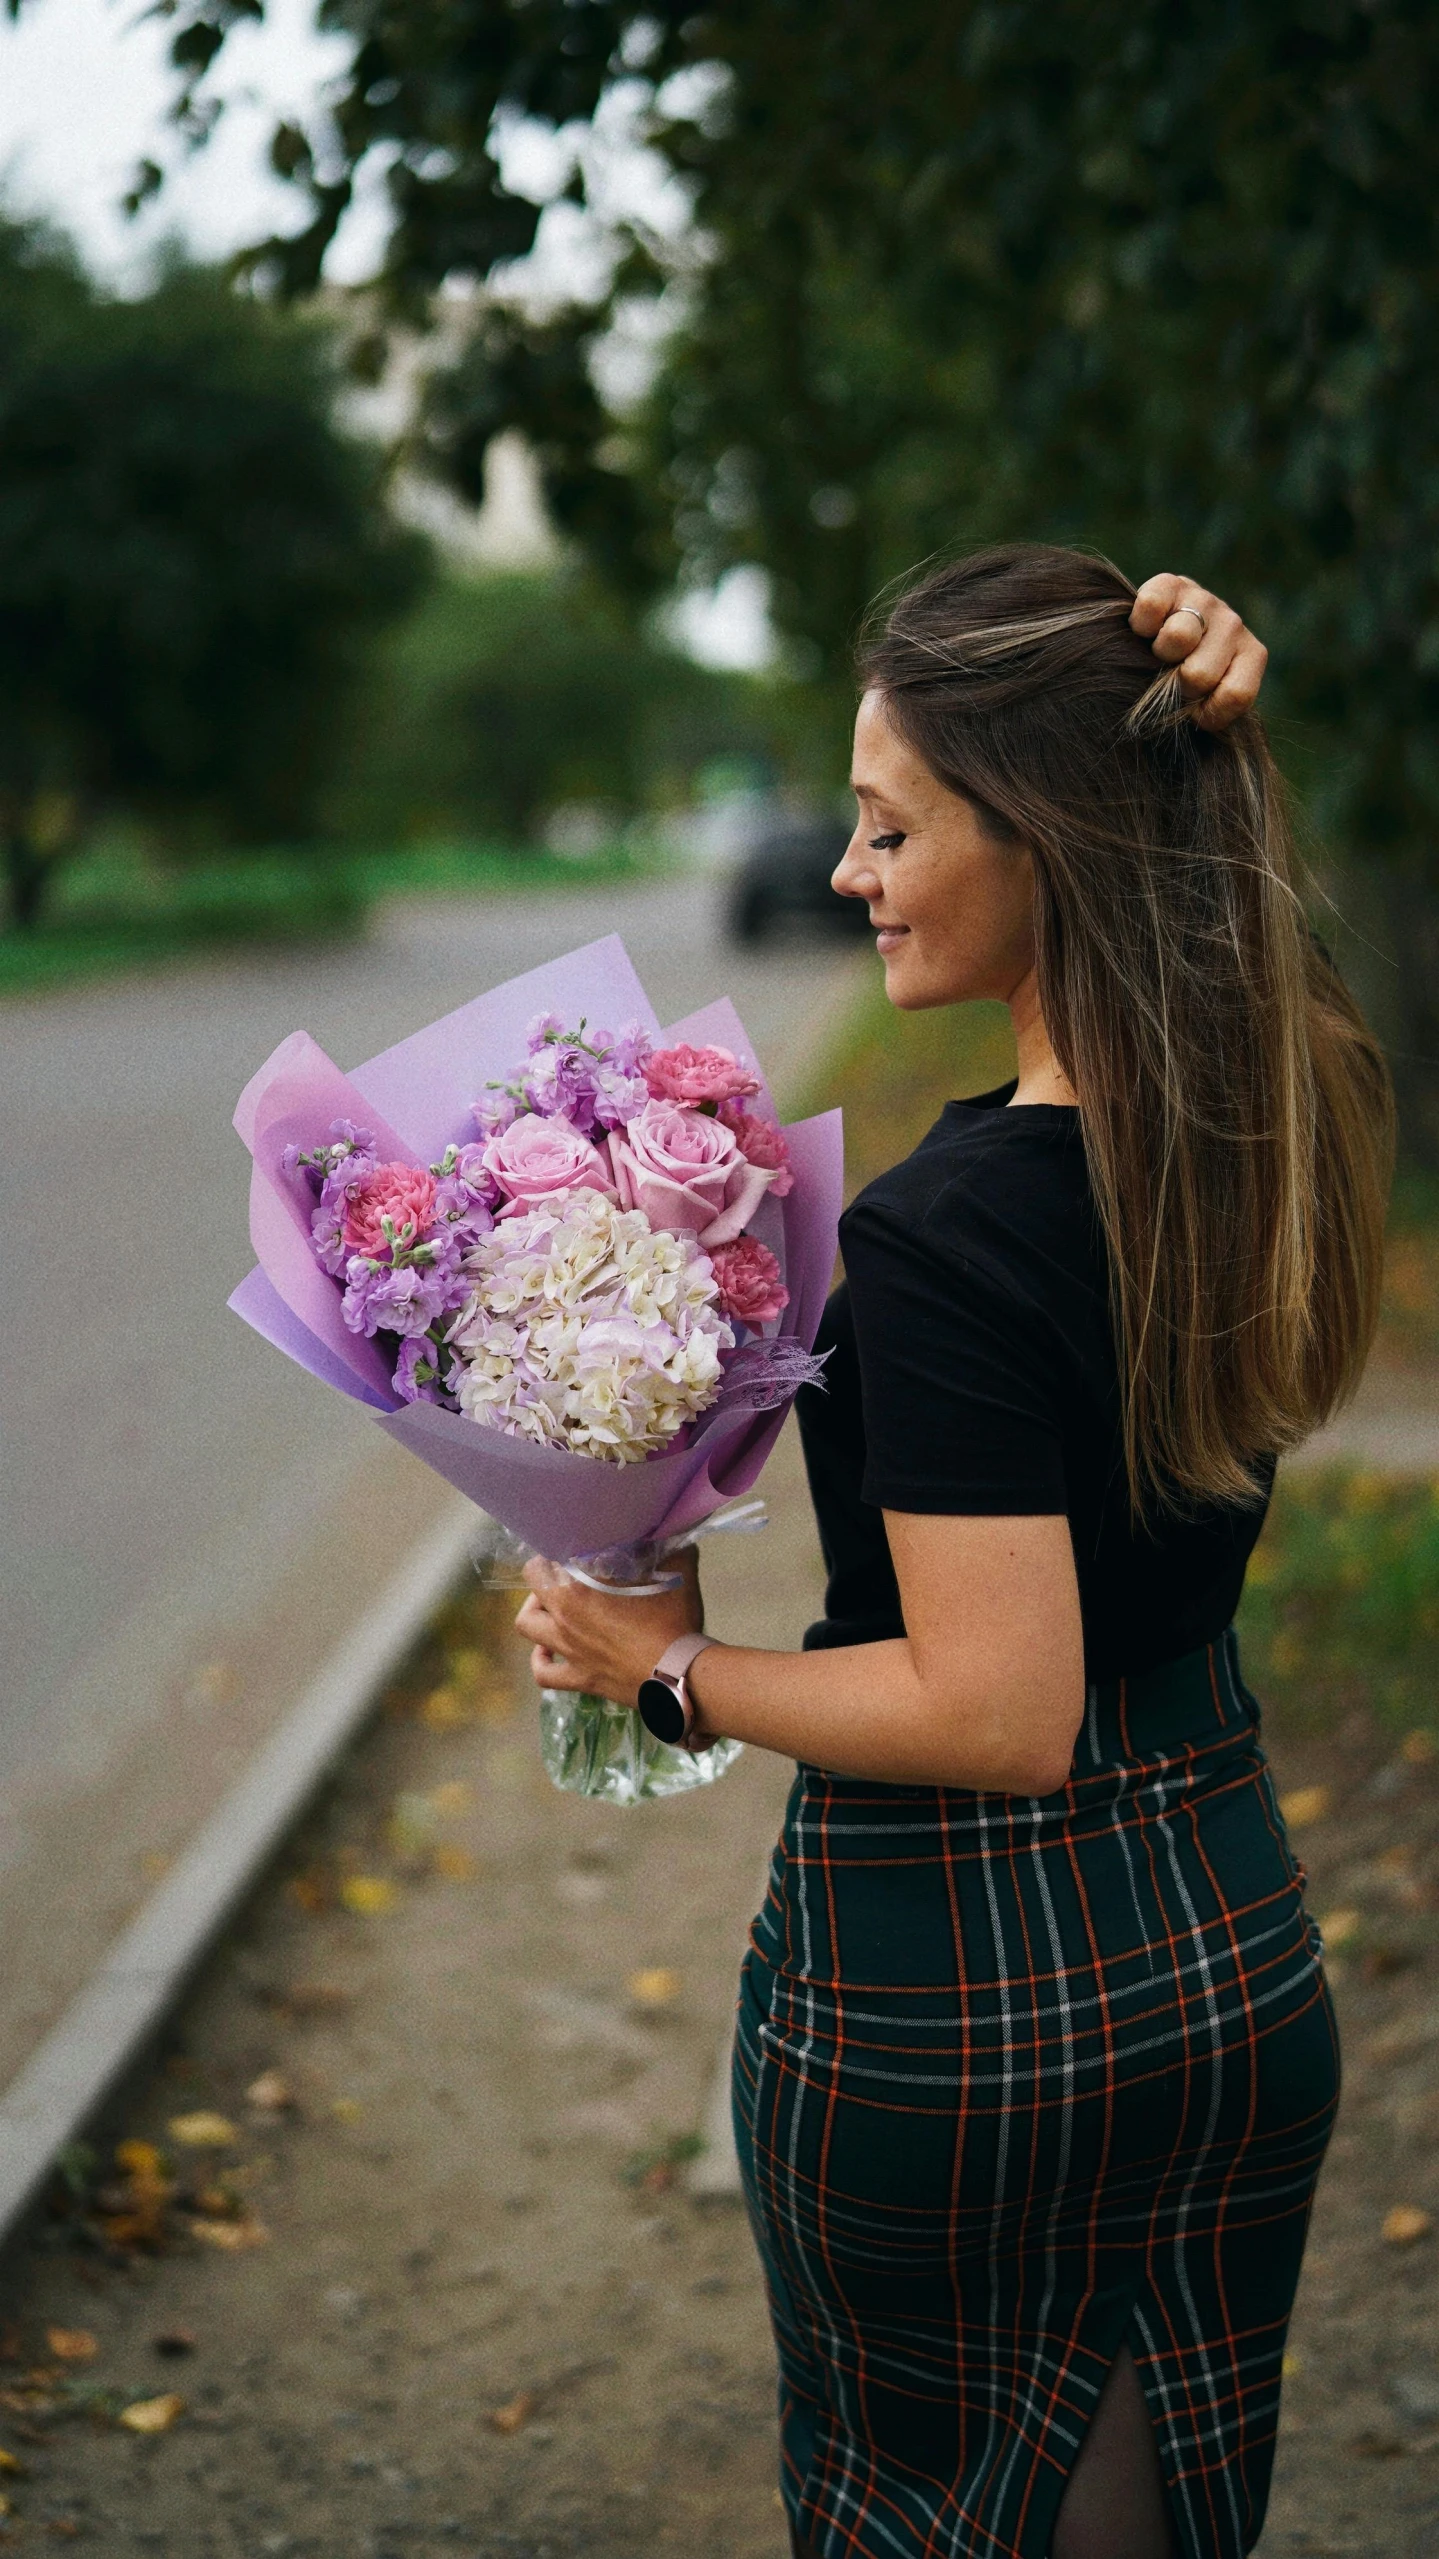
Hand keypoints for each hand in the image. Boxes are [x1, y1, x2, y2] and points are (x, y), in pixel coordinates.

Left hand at [514, 1549, 702, 1704]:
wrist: (680, 1675)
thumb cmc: (673, 1622)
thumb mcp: (677, 1574)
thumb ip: (671, 1549)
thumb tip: (673, 1531)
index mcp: (578, 1592)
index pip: (540, 1567)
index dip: (549, 1556)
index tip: (567, 1554)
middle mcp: (564, 1620)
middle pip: (532, 1591)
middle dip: (542, 1581)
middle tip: (562, 1578)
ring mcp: (569, 1652)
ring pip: (528, 1628)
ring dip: (535, 1615)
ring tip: (551, 1611)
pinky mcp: (580, 1679)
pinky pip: (544, 1674)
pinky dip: (540, 1661)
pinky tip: (548, 1652)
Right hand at [1130, 575, 1267, 731]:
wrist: (1157, 638)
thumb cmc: (1183, 681)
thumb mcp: (1204, 705)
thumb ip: (1208, 711)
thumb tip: (1189, 713)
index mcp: (1251, 656)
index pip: (1235, 695)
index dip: (1206, 713)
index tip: (1195, 711)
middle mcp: (1232, 624)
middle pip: (1200, 673)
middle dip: (1178, 684)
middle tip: (1172, 677)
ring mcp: (1204, 599)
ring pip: (1177, 637)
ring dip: (1160, 653)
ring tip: (1160, 653)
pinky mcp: (1170, 583)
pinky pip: (1150, 606)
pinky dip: (1141, 624)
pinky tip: (1146, 631)